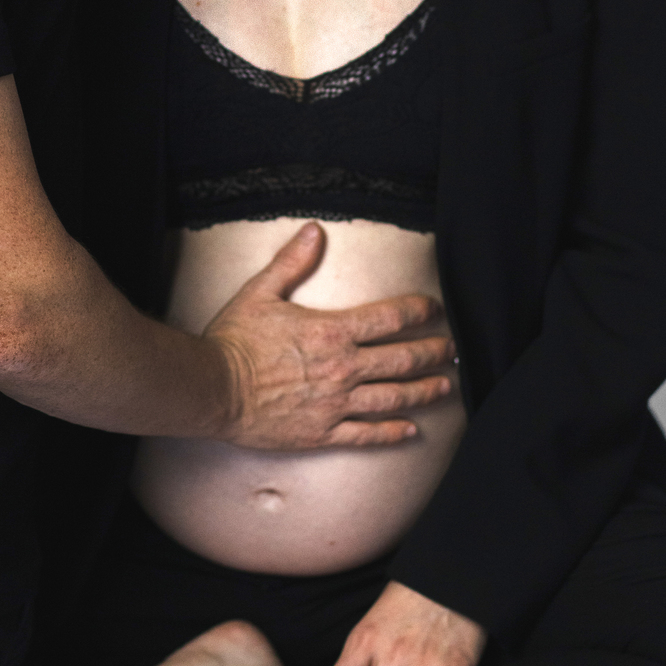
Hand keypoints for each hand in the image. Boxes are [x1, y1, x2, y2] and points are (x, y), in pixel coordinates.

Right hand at [203, 224, 456, 451]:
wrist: (213, 389)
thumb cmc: (234, 340)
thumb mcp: (260, 292)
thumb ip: (292, 262)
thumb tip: (314, 230)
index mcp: (332, 332)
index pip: (390, 318)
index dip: (419, 311)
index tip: (436, 309)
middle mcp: (342, 369)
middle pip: (402, 360)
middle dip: (433, 353)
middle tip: (452, 350)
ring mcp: (335, 404)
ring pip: (394, 399)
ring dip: (424, 392)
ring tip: (445, 387)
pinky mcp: (323, 433)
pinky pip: (367, 435)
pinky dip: (393, 432)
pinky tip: (411, 429)